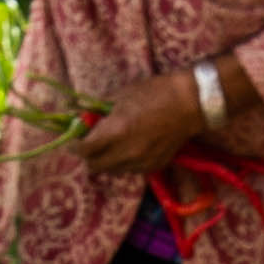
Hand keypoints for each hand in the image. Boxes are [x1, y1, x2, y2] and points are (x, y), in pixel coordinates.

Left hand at [69, 62, 263, 181]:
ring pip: (112, 170)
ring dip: (106, 160)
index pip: (84, 150)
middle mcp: (127, 153)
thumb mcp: (121, 96)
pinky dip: (124, 162)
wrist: (190, 103)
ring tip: (111, 145)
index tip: (73, 140)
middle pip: (94, 166)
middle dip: (88, 156)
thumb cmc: (154, 92)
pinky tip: (130, 147)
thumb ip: (99, 111)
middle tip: (89, 144)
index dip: (75, 146)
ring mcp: (142, 163)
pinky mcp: (154, 166)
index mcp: (116, 132)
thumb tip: (81, 117)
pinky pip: (130, 170)